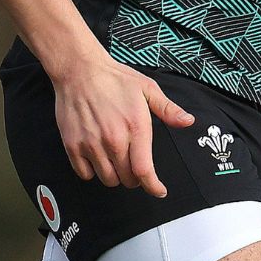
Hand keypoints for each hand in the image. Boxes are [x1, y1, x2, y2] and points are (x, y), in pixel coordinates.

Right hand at [51, 56, 194, 197]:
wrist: (79, 70)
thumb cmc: (114, 79)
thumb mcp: (147, 88)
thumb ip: (168, 109)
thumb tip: (188, 122)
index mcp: (135, 127)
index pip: (144, 170)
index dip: (153, 186)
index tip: (158, 190)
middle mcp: (113, 140)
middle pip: (127, 178)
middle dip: (135, 177)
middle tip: (134, 165)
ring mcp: (91, 144)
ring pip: (107, 179)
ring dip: (115, 175)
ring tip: (116, 160)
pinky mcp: (72, 145)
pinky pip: (85, 174)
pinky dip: (92, 172)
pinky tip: (97, 158)